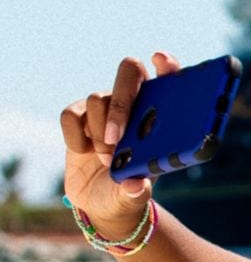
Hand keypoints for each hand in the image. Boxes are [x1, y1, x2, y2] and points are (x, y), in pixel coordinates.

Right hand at [59, 54, 177, 240]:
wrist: (103, 200)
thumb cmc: (130, 190)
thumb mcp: (136, 195)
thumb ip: (136, 190)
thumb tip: (134, 185)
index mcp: (162, 115)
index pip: (169, 79)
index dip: (167, 65)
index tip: (161, 60)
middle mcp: (135, 104)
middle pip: (129, 72)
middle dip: (122, 102)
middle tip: (117, 137)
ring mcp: (105, 107)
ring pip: (98, 99)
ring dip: (100, 133)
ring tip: (107, 159)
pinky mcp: (79, 115)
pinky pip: (71, 114)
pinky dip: (76, 137)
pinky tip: (85, 152)